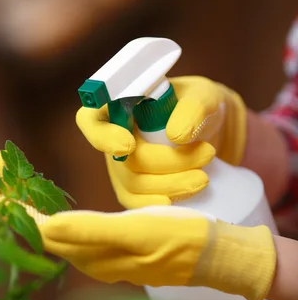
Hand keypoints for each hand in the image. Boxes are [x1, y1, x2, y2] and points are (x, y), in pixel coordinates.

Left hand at [40, 207, 275, 299]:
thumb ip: (91, 230)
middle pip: (44, 233)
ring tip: (16, 189)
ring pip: (58, 237)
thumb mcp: (137, 231)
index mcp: (95, 252)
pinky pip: (76, 240)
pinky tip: (57, 213)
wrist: (214, 257)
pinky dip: (57, 222)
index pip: (44, 230)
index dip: (18, 205)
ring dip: (34, 213)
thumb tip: (48, 227)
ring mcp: (105, 261)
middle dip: (18, 205)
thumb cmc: (181, 238)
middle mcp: (94, 261)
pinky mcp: (117, 257)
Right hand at [76, 76, 246, 207]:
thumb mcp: (202, 95)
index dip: (103, 137)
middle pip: (123, 160)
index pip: (90, 120)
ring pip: (134, 184)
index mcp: (117, 105)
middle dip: (166, 162)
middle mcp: (112, 137)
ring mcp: (120, 166)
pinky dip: (160, 203)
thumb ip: (192, 108)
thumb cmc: (197, 105)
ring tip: (204, 176)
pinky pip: (137, 202)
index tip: (128, 146)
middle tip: (207, 153)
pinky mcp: (133, 189)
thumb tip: (177, 136)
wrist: (209, 129)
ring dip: (171, 184)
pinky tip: (184, 199)